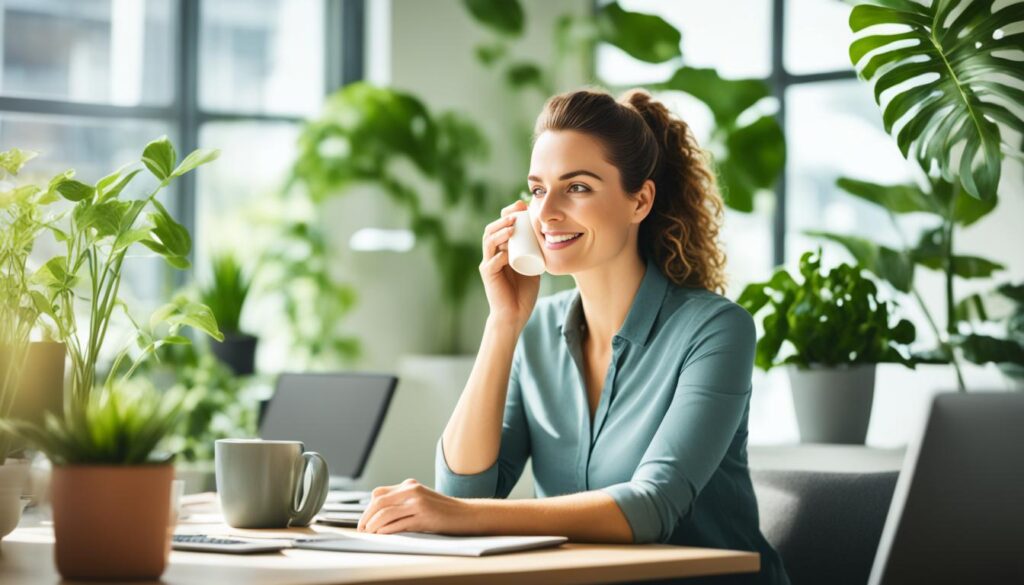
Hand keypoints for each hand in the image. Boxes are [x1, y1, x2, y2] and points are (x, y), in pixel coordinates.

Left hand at [358, 479, 471, 534]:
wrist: (464, 514)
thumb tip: (377, 514)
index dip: (367, 508)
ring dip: (374, 526)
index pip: (379, 494)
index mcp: (409, 484)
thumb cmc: (441, 510)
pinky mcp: (424, 516)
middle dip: (366, 517)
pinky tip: (382, 535)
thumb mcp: (420, 499)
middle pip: (379, 502)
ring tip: (370, 533)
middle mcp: (412, 490)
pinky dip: (386, 530)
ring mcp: (418, 503)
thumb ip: (401, 501)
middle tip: (362, 529)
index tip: (364, 521)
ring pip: (386, 514)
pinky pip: (399, 524)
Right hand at [480, 199, 541, 331]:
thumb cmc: (524, 291)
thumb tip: (549, 236)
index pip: (501, 226)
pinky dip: (499, 255)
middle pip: (492, 229)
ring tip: (512, 226)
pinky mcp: (488, 276)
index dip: (509, 213)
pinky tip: (507, 251)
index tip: (523, 205)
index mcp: (501, 249)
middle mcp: (492, 254)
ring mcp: (488, 264)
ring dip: (500, 232)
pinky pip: (492, 262)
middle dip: (504, 218)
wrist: (515, 314)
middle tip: (517, 212)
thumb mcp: (533, 266)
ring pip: (489, 242)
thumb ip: (537, 253)